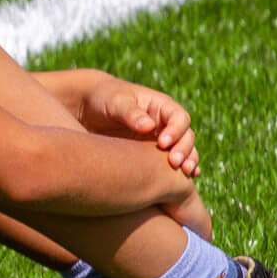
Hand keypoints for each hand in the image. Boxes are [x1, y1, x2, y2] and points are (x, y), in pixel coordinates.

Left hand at [80, 77, 198, 176]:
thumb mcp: (116, 102)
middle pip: (186, 136)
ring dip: (188, 161)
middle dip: (184, 149)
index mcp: (161, 106)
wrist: (88, 108)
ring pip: (185, 150)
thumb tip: (149, 127)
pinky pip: (172, 161)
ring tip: (185, 173)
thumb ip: (131, 113)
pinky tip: (187, 179)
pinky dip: (182, 170)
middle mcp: (166, 123)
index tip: (162, 143)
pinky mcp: (153, 153)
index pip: (179, 118)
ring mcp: (162, 139)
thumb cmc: (104, 98)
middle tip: (174, 163)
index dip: (176, 131)